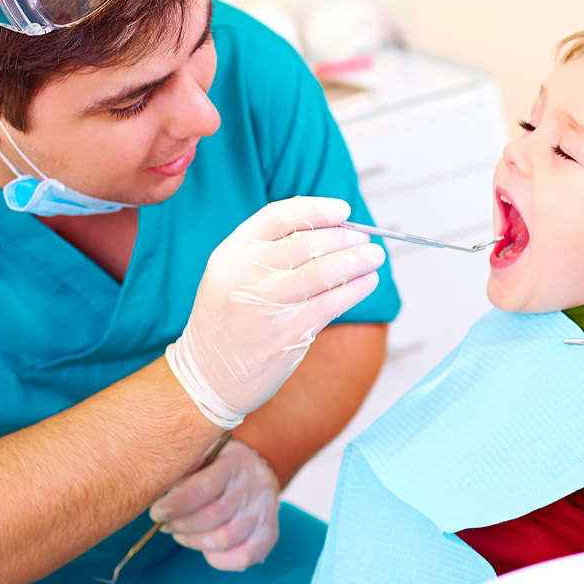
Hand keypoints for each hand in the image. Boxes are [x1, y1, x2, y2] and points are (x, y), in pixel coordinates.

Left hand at [149, 438, 279, 570]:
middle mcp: (255, 486)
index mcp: (235, 462)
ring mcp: (265, 511)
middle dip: (181, 525)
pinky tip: (204, 548)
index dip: (178, 503)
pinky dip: (218, 559)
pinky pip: (244, 558)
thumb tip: (155, 485)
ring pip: (225, 539)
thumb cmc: (218, 463)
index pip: (207, 486)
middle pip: (214, 516)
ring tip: (180, 533)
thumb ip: (184, 466)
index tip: (156, 513)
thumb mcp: (203, 452)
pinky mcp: (269, 534)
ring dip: (194, 541)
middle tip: (165, 524)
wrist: (256, 469)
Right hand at [166, 196, 384, 427]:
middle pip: (305, 243)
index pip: (277, 216)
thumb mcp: (231, 274)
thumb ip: (269, 250)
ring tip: (375, 256)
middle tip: (364, 237)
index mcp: (232, 253)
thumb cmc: (229, 319)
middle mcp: (245, 274)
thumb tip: (330, 229)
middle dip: (343, 236)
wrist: (209, 374)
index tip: (343, 209)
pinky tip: (368, 282)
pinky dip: (355, 290)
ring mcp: (265, 305)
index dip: (315, 208)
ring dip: (355, 260)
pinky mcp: (285, 334)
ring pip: (322, 272)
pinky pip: (329, 304)